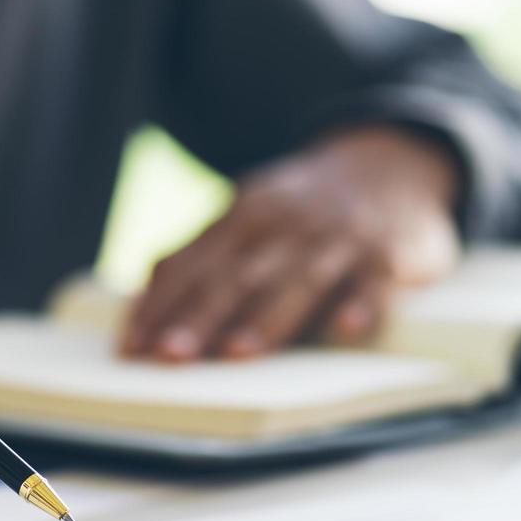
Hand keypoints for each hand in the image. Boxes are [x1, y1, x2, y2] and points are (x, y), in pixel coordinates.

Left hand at [120, 126, 461, 360]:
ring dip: (267, 317)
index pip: (192, 263)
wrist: (389, 166)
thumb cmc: (300, 215)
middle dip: (200, 315)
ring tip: (238, 352)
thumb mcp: (248, 217)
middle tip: (170, 354)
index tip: (132, 346)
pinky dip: (362, 304)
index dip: (159, 305)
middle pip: (237, 275)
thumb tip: (141, 307)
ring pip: (299, 280)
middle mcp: (287, 221)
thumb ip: (201, 255)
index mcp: (243, 214)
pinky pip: (374, 282)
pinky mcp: (388, 255)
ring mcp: (338, 237)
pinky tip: (347, 328)